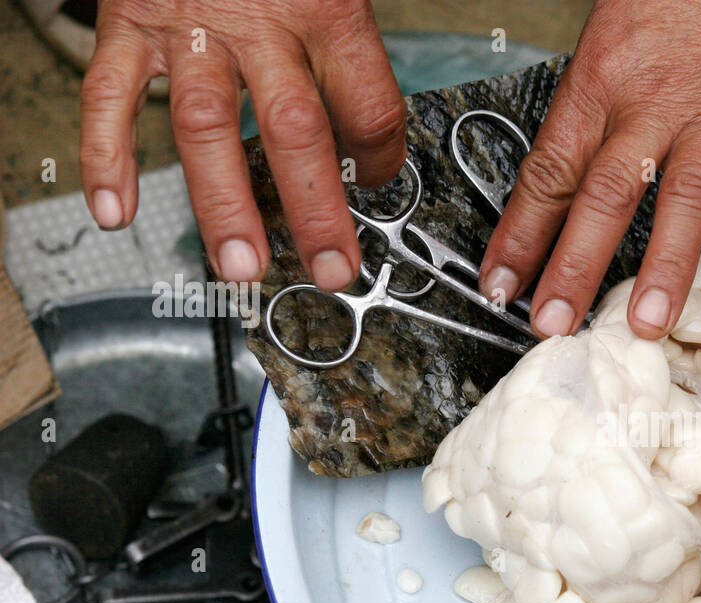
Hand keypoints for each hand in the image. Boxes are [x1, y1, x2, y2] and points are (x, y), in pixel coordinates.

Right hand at [79, 0, 405, 289]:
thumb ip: (345, 47)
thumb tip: (367, 132)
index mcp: (326, 7)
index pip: (371, 107)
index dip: (385, 161)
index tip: (378, 188)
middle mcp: (260, 20)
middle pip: (296, 131)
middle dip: (315, 212)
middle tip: (332, 270)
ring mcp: (190, 24)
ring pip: (207, 126)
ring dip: (223, 204)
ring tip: (239, 265)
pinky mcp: (130, 18)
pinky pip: (111, 93)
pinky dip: (107, 155)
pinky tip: (114, 211)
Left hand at [479, 0, 700, 339]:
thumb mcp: (612, 39)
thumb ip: (595, 110)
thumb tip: (565, 179)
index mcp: (602, 83)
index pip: (550, 171)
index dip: (520, 234)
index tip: (499, 283)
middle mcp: (652, 107)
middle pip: (604, 196)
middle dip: (574, 267)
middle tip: (554, 323)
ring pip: (684, 202)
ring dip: (665, 269)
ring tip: (648, 324)